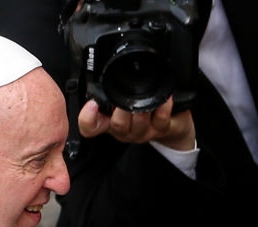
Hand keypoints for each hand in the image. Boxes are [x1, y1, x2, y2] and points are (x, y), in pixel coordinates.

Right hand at [78, 97, 196, 150]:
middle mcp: (123, 129)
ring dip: (141, 108)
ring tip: (145, 94)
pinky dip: (163, 106)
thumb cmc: (142, 109)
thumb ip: (108, 88)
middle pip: (117, 125)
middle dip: (121, 111)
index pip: (90, 126)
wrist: (170, 125)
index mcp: (108, 121)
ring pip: (138, 123)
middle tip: (124, 100)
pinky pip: (161, 119)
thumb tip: (100, 64)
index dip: (87, 118)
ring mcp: (142, 132)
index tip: (91, 105)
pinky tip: (164, 97)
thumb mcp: (120, 98)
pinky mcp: (161, 130)